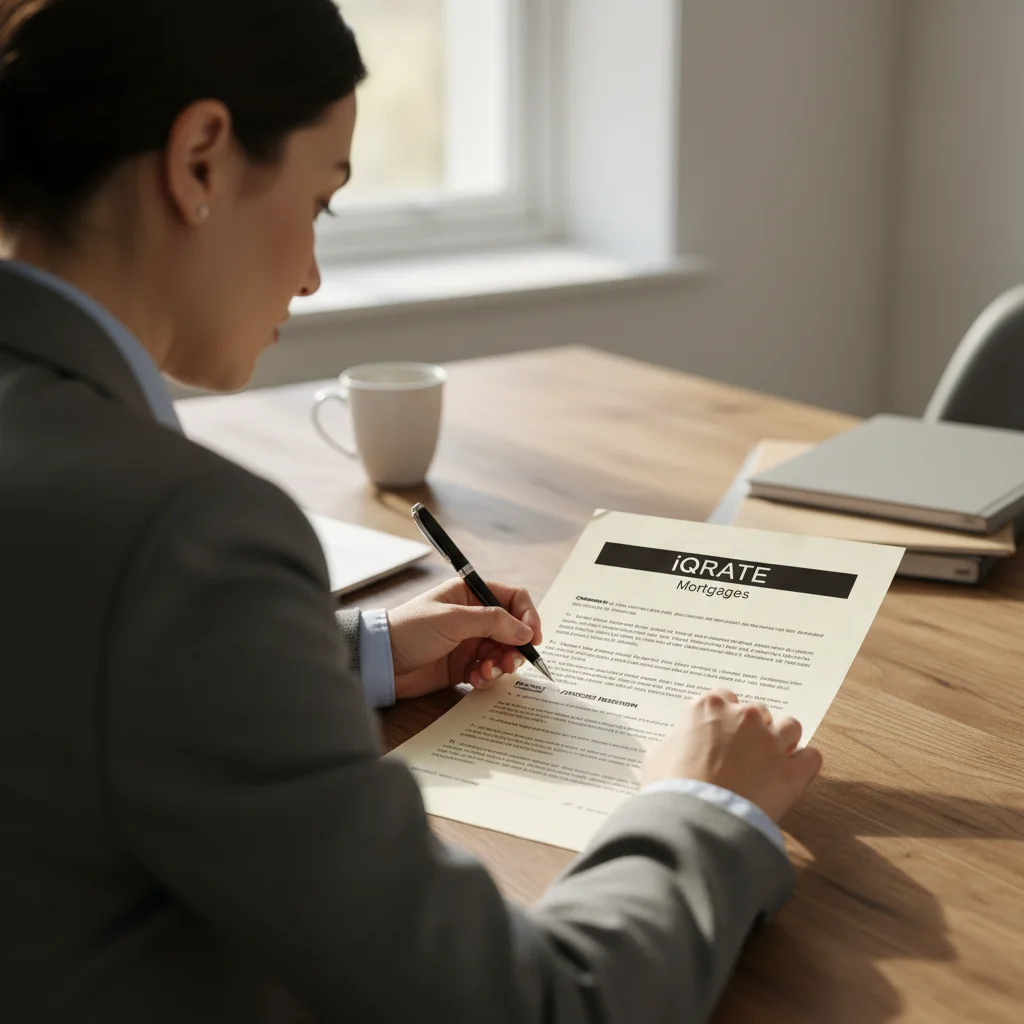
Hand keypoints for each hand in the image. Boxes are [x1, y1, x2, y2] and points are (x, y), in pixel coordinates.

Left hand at [387, 578, 542, 700]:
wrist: (380, 661)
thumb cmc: (411, 629)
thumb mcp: (453, 620)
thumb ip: (493, 622)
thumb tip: (526, 631)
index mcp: (470, 594)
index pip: (512, 599)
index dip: (527, 616)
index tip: (533, 638)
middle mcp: (473, 617)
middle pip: (511, 630)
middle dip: (515, 647)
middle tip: (509, 662)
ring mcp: (468, 642)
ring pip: (501, 653)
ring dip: (500, 664)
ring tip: (487, 672)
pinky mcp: (461, 666)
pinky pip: (486, 670)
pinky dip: (486, 676)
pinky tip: (474, 679)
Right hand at [642, 689, 822, 821]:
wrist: (696, 819)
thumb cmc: (671, 787)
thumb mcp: (657, 756)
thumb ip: (675, 742)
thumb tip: (679, 747)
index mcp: (708, 708)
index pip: (723, 698)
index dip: (723, 718)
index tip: (720, 734)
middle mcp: (743, 717)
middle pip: (758, 712)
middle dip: (753, 730)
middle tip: (743, 754)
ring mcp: (771, 742)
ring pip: (790, 727)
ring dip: (782, 741)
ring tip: (771, 762)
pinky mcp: (792, 771)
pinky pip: (812, 758)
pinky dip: (804, 765)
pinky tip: (793, 775)